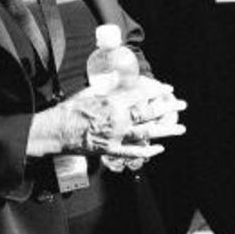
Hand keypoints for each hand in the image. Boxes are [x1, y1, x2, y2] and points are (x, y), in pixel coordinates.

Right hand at [27, 77, 186, 158]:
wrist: (53, 132)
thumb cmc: (68, 111)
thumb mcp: (88, 93)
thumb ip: (106, 88)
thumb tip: (118, 81)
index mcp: (111, 102)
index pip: (141, 94)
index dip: (157, 90)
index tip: (167, 88)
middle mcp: (117, 119)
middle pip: (149, 112)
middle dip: (168, 108)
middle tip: (182, 104)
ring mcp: (115, 136)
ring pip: (147, 133)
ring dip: (166, 130)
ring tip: (181, 128)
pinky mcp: (110, 150)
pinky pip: (133, 152)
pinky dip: (148, 152)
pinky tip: (160, 149)